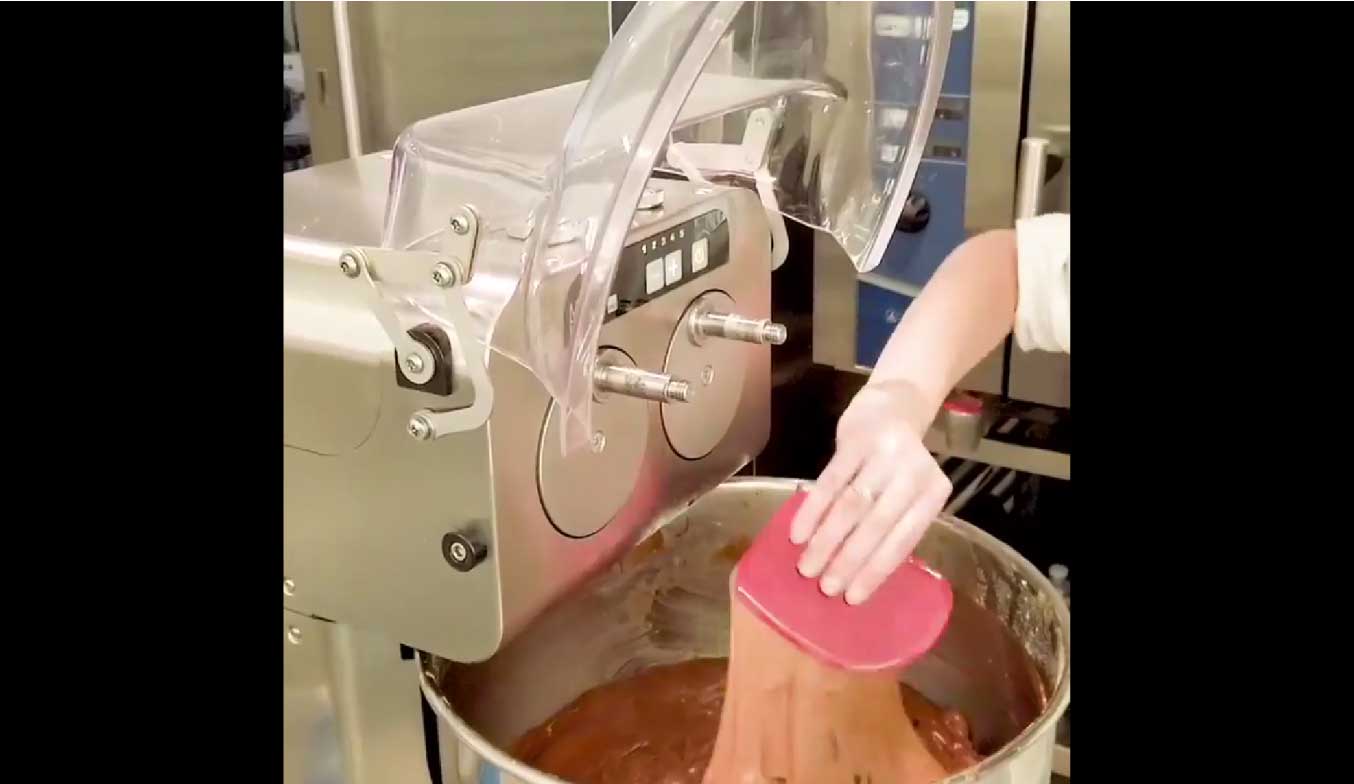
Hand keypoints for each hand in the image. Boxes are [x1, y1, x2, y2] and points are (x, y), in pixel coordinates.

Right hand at [789, 379, 951, 604]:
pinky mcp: (855, 440)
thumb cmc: (899, 467)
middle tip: (825, 588)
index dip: (876, 569)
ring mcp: (884, 454)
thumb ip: (892, 527)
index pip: (903, 539)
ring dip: (827, 540)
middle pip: (876, 523)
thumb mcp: (909, 494)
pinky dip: (812, 510)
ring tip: (807, 567)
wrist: (892, 408)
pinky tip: (797, 533)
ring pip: (851, 505)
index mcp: (933, 493)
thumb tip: (857, 577)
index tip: (852, 598)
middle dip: (849, 559)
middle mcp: (913, 472)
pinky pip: (829, 482)